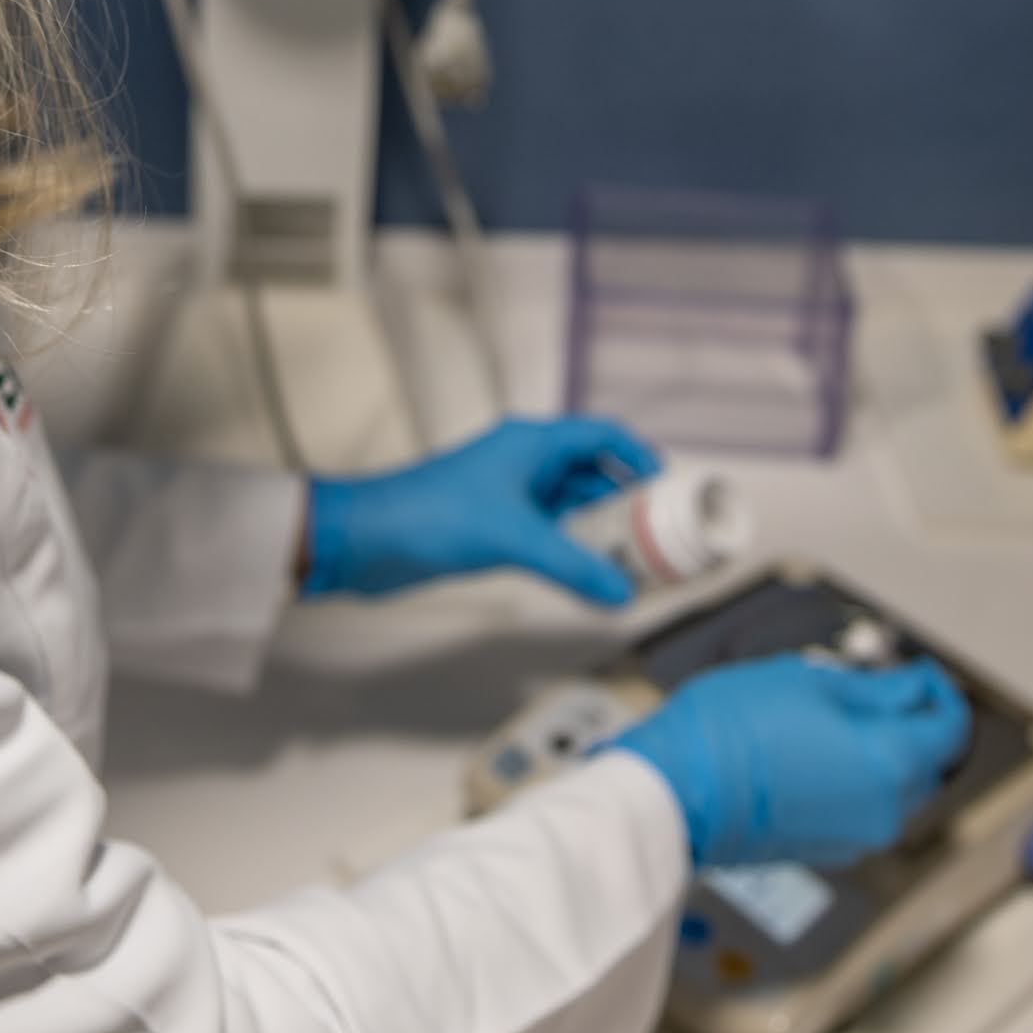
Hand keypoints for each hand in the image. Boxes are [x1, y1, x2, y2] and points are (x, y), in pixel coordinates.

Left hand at [301, 416, 662, 605]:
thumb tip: (620, 596)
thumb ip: (571, 567)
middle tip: (660, 540)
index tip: (670, 491)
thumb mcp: (513, 539)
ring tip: (632, 564)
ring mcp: (507, 493)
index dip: (640, 459)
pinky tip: (588, 578)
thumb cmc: (430, 516)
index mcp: (532, 443)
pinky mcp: (492, 524)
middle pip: (592, 474)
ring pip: (570, 507)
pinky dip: (570, 551)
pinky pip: (547, 532)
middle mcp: (524, 461)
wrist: (362, 539)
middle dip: (627, 506)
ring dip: (599, 533)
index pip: (603, 436)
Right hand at [605, 654, 970, 867]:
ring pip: (898, 788)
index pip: (951, 729)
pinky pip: (865, 809)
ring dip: (886, 752)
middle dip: (915, 723)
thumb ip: (874, 689)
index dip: (942, 692)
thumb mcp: (810, 681)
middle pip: (930, 762)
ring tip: (840, 716)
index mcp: (893, 762)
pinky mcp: (829, 850)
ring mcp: (857, 836)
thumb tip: (911, 689)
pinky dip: (859, 779)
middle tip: (881, 687)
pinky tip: (821, 750)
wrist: (677, 792)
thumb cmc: (731, 732)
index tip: (921, 673)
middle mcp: (886, 809)